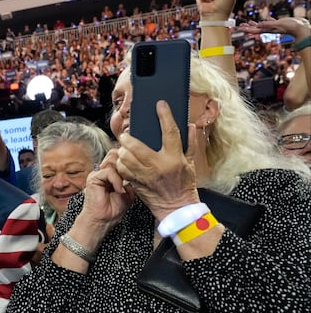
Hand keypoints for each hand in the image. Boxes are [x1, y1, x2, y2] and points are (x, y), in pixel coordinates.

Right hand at [76, 148, 135, 237]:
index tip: (138, 171)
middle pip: (115, 154)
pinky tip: (120, 190)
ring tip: (124, 185)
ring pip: (112, 160)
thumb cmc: (114, 209)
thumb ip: (132, 180)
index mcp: (111, 173)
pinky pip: (108, 171)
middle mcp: (103, 171)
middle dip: (125, 164)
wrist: (103, 220)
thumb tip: (137, 170)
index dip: (129, 161)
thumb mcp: (129, 192)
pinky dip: (117, 181)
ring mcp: (98, 173)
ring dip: (122, 172)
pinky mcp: (93, 178)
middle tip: (131, 178)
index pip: (120, 157)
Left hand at [116, 101, 198, 220]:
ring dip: (122, 150)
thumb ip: (190, 143)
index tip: (160, 105)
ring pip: (125, 157)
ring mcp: (145, 175)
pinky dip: (120, 163)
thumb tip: (189, 126)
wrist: (177, 207)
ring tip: (124, 147)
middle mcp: (158, 166)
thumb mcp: (190, 163)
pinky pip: (122, 170)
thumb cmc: (184, 184)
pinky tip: (123, 160)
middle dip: (128, 137)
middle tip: (126, 134)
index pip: (170, 132)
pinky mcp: (136, 183)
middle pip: (136, 145)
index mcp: (174, 158)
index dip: (165, 116)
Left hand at [238, 16, 310, 40]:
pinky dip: (266, 21)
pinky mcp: (279, 24)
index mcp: (268, 30)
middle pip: (256, 28)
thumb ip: (268, 24)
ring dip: (255, 24)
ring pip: (262, 25)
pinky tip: (264, 20)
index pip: (255, 30)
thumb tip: (258, 24)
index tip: (240, 28)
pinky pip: (270, 22)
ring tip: (248, 22)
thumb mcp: (278, 24)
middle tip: (241, 26)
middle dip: (248, 27)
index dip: (247, 29)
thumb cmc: (291, 26)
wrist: (301, 27)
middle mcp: (270, 29)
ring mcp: (274, 27)